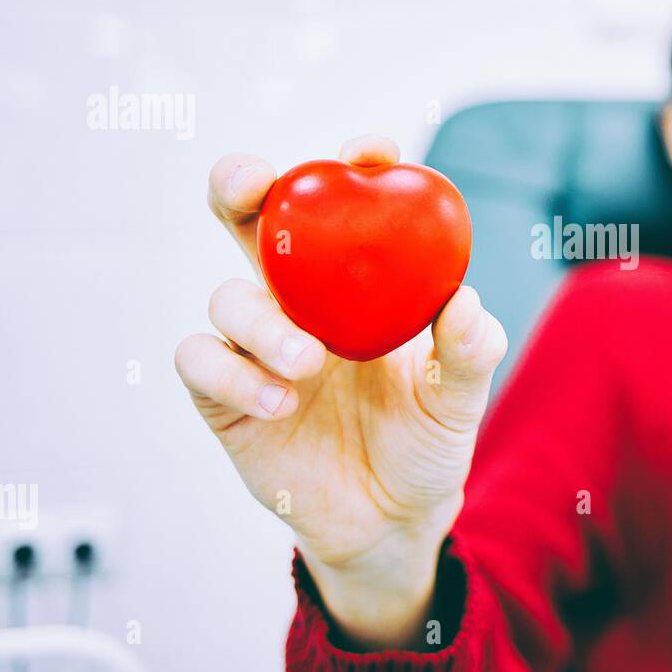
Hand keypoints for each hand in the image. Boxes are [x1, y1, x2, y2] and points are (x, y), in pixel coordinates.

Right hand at [174, 135, 506, 646]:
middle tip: (256, 184)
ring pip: (226, 296)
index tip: (368, 151)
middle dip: (241, 183)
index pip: (341, 204)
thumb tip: (463, 300)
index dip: (348, 164)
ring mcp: (257, 346)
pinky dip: (234, 372)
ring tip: (309, 361)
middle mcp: (299, 300)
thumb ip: (469, 350)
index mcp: (355, 283)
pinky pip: (201, 362)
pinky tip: (281, 400)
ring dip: (260, 318)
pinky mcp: (224, 397)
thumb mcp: (459, 398)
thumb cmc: (425, 442)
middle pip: (250, 219)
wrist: (391, 521)